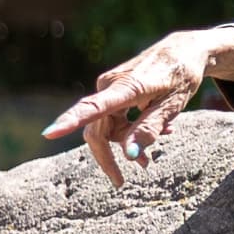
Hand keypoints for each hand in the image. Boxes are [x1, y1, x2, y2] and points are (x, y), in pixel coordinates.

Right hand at [44, 28, 224, 185]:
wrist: (184, 50)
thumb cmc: (182, 77)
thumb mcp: (173, 106)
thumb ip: (150, 129)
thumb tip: (128, 155)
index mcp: (127, 87)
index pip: (94, 107)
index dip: (71, 121)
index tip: (49, 133)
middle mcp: (110, 85)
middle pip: (98, 129)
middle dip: (110, 156)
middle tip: (119, 182)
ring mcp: (108, 86)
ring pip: (107, 125)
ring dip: (126, 141)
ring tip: (155, 151)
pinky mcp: (111, 89)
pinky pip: (113, 117)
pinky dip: (129, 129)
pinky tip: (158, 132)